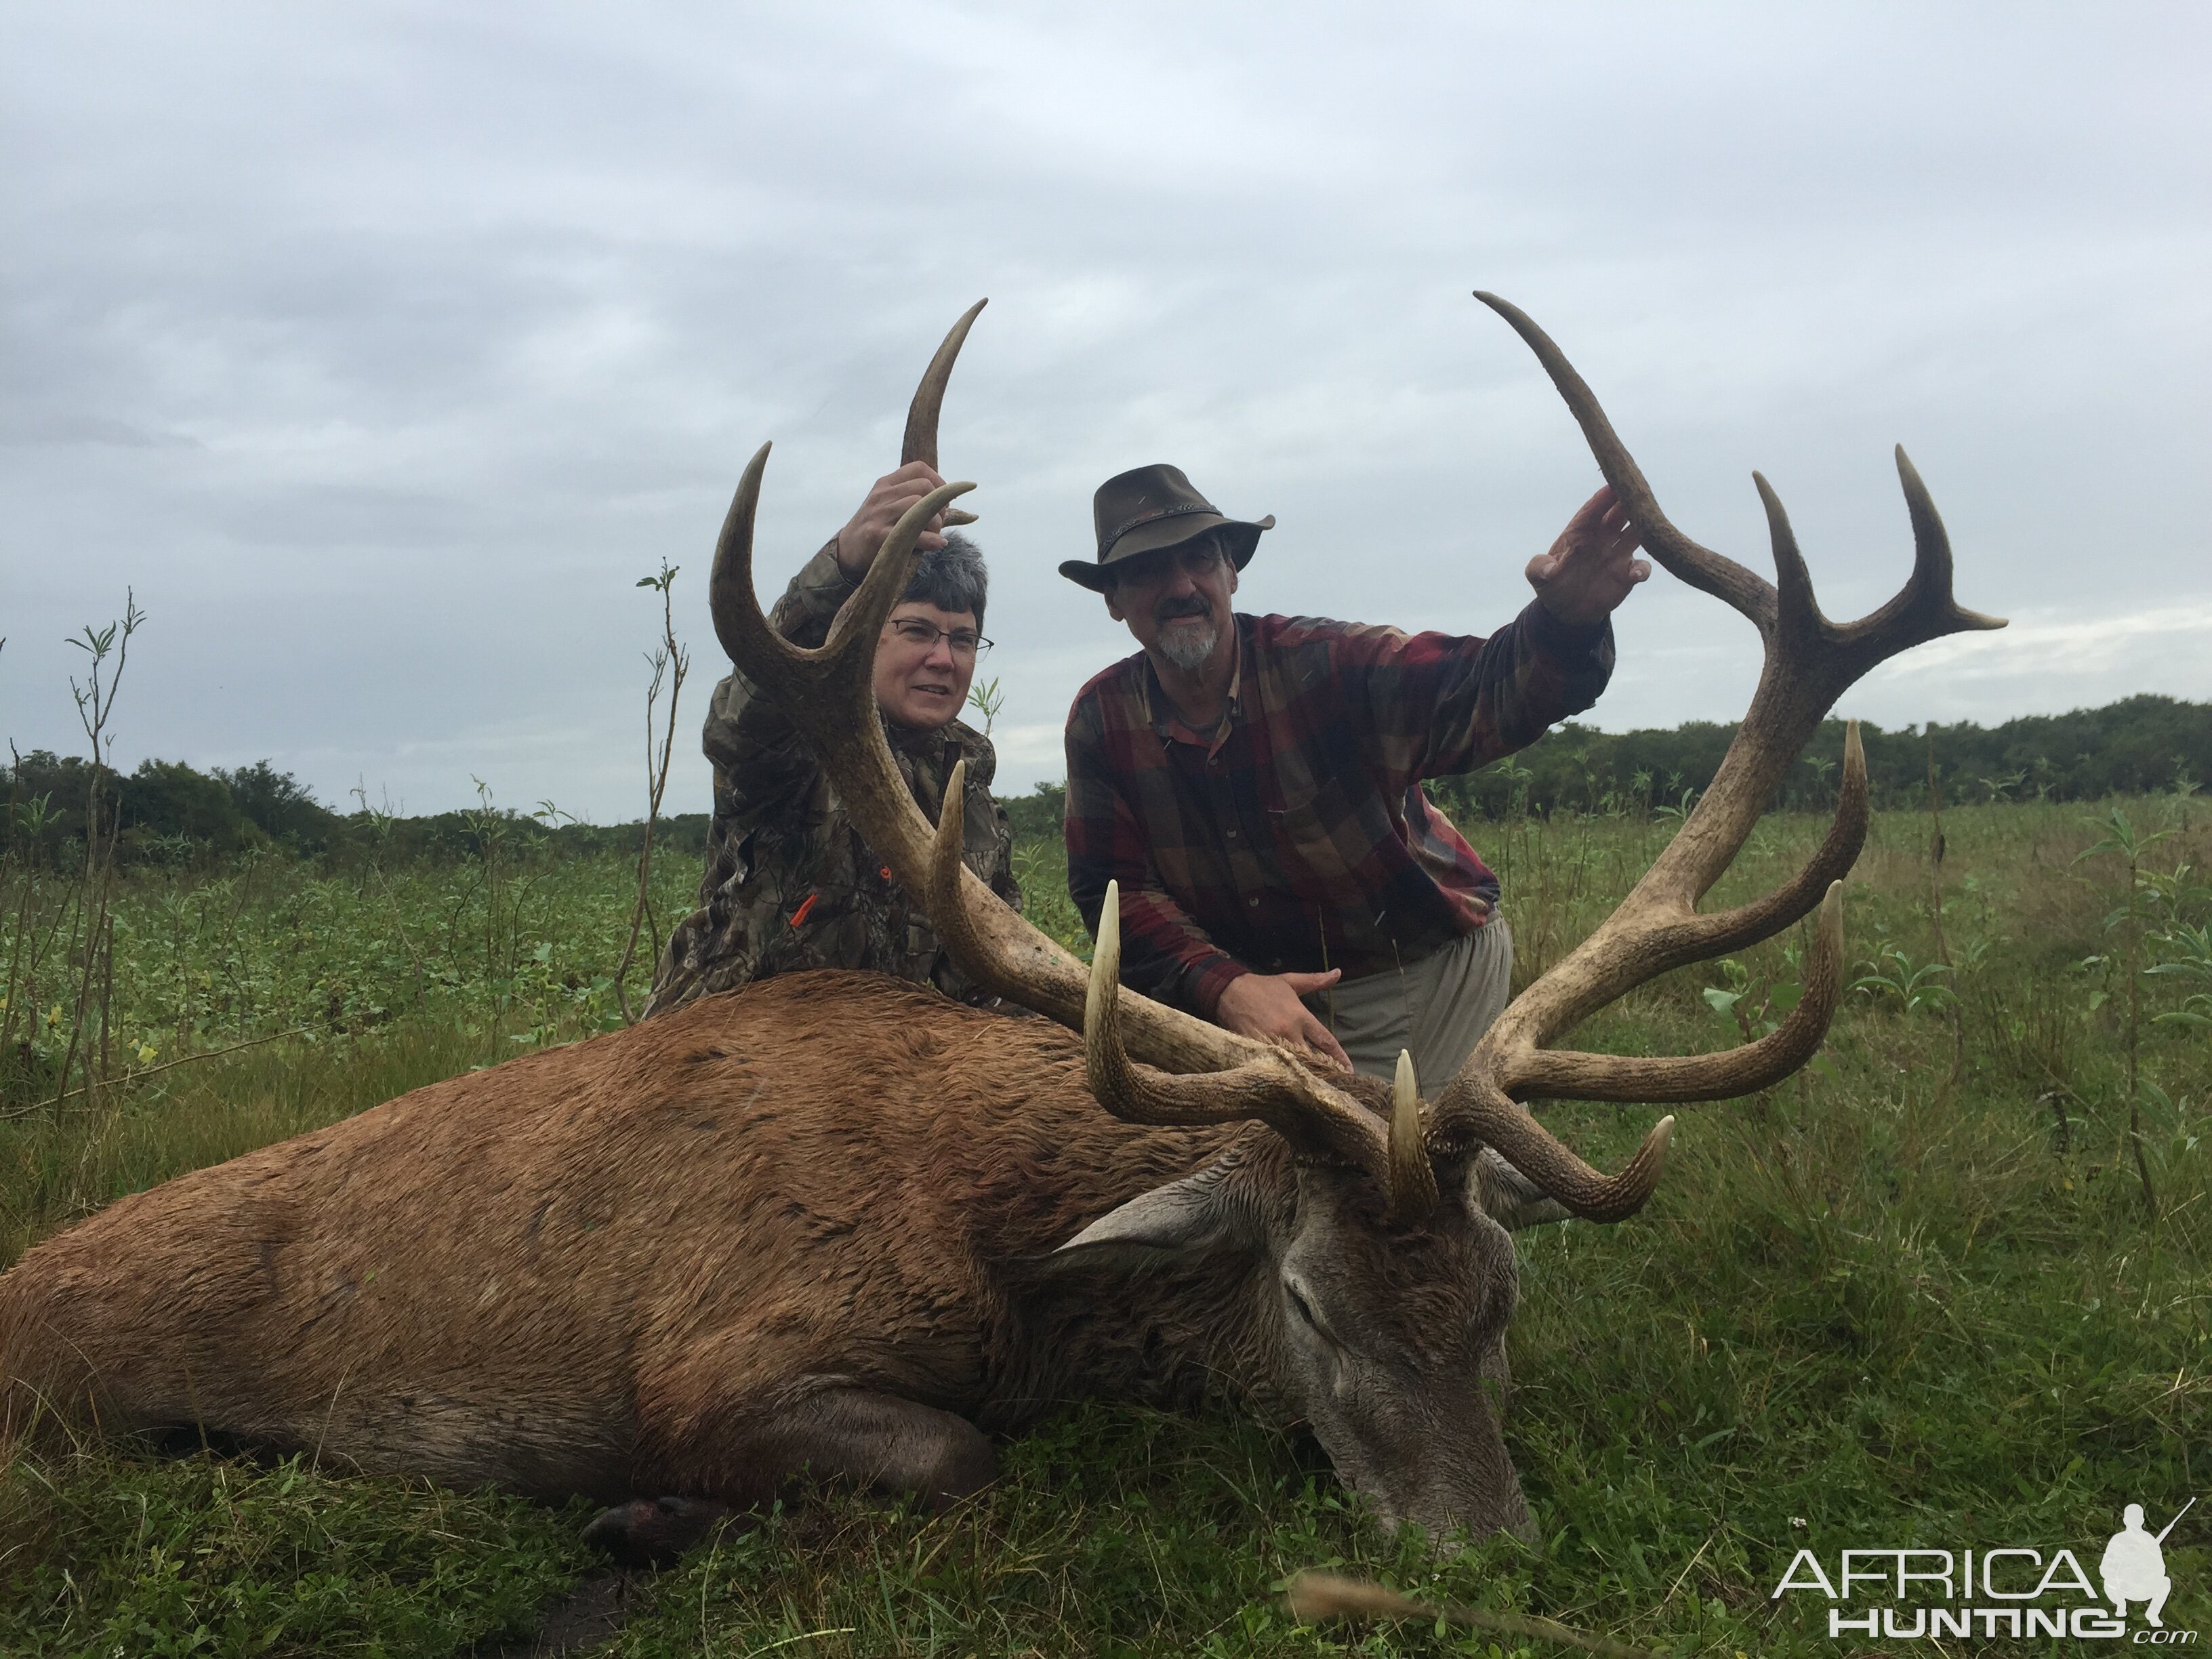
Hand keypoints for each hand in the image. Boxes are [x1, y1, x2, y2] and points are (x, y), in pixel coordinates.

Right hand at [836, 461, 949, 580]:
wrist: (847, 551)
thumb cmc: (878, 529)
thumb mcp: (891, 506)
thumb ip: (917, 501)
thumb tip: (963, 509)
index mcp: (886, 484)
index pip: (919, 468)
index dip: (939, 482)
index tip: (943, 500)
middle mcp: (882, 495)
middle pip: (924, 486)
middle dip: (940, 505)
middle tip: (939, 522)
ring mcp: (878, 514)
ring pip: (920, 506)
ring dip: (936, 523)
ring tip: (935, 534)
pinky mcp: (877, 535)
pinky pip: (912, 533)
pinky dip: (931, 540)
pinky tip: (938, 544)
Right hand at [1215, 970, 1352, 1071]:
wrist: (1230, 990)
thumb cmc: (1263, 987)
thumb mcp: (1290, 982)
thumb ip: (1316, 980)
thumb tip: (1339, 973)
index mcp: (1300, 1016)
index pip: (1325, 1040)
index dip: (1339, 1057)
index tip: (1349, 1070)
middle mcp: (1289, 1031)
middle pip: (1311, 1058)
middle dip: (1323, 1071)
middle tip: (1335, 1084)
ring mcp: (1272, 1042)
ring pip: (1292, 1064)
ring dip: (1303, 1075)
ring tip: (1315, 1088)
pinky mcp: (1256, 1049)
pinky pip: (1272, 1065)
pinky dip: (1281, 1073)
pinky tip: (1288, 1084)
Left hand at [1525, 484, 1649, 628]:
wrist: (1567, 611)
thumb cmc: (1551, 586)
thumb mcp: (1537, 576)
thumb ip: (1538, 568)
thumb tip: (1549, 570)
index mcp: (1580, 532)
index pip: (1593, 510)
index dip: (1603, 498)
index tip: (1614, 485)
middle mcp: (1602, 537)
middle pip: (1620, 513)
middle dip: (1630, 502)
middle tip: (1640, 493)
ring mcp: (1617, 553)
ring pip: (1637, 533)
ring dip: (1645, 527)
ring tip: (1651, 523)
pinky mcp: (1626, 574)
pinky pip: (1641, 567)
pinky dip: (1642, 569)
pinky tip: (1637, 574)